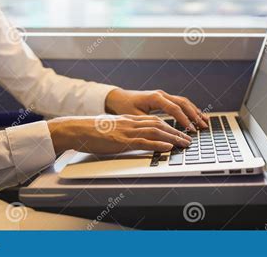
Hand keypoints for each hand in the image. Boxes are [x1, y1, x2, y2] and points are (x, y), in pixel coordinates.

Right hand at [47, 115, 191, 154]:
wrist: (77, 129)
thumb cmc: (92, 131)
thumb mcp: (113, 130)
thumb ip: (125, 132)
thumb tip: (135, 140)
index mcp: (130, 120)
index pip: (156, 121)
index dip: (171, 126)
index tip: (182, 132)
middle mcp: (131, 123)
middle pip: (160, 125)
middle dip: (177, 131)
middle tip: (189, 139)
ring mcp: (127, 131)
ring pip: (155, 131)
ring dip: (173, 137)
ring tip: (184, 143)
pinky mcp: (122, 140)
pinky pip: (143, 141)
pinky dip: (157, 143)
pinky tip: (167, 146)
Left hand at [105, 89, 208, 131]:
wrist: (119, 97)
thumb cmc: (124, 107)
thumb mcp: (134, 116)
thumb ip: (148, 123)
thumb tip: (160, 134)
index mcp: (155, 97)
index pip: (174, 108)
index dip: (184, 119)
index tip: (191, 129)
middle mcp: (161, 94)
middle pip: (183, 103)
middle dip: (194, 115)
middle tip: (203, 127)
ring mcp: (164, 95)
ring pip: (184, 102)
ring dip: (195, 112)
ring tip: (206, 122)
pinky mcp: (165, 98)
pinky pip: (181, 103)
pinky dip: (191, 109)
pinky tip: (198, 116)